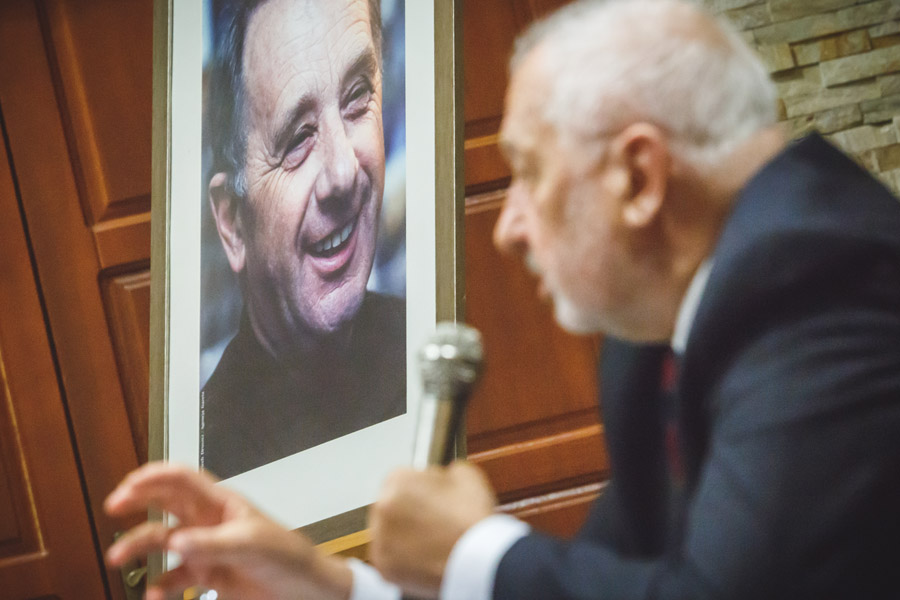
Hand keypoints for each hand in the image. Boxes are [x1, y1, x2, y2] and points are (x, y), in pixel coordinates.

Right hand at [104, 462, 351, 599]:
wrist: (305, 590)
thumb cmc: (285, 556)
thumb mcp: (250, 546)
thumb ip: (210, 545)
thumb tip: (173, 543)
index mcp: (221, 504)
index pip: (183, 479)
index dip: (154, 476)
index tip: (127, 486)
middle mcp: (208, 521)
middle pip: (165, 503)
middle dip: (137, 502)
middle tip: (112, 508)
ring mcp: (205, 548)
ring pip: (163, 541)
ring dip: (139, 547)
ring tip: (116, 559)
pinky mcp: (207, 576)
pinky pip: (174, 578)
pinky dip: (160, 586)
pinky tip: (154, 596)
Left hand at [369, 462, 496, 597]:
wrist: (477, 560)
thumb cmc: (471, 519)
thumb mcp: (466, 475)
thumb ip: (444, 471)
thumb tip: (439, 479)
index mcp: (399, 481)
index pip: (400, 478)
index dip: (418, 488)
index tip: (428, 498)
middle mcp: (383, 507)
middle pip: (391, 505)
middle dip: (407, 511)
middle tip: (432, 521)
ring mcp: (380, 539)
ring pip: (388, 532)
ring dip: (403, 534)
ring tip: (431, 541)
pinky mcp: (384, 567)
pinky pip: (390, 558)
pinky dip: (404, 559)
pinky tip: (425, 557)